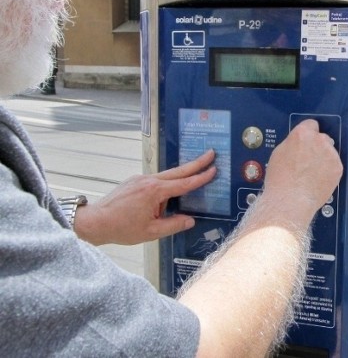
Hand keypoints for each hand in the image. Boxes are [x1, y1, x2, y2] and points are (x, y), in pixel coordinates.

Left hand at [74, 150, 215, 244]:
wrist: (95, 222)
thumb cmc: (121, 228)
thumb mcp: (151, 232)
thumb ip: (173, 225)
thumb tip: (190, 220)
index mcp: (155, 192)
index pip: (184, 183)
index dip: (200, 177)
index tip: (213, 169)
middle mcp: (149, 180)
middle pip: (178, 170)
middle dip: (196, 162)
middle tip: (211, 153)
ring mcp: (140, 179)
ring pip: (166, 175)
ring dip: (182, 173)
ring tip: (194, 173)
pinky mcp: (134, 182)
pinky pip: (156, 180)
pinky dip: (167, 183)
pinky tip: (168, 193)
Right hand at [261, 119, 342, 226]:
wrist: (290, 200)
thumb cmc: (281, 180)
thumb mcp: (279, 153)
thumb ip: (292, 143)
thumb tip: (297, 143)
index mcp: (302, 134)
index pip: (311, 124)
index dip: (308, 134)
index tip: (307, 141)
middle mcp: (319, 140)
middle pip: (322, 138)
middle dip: (317, 147)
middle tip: (308, 160)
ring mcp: (330, 154)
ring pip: (330, 152)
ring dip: (324, 159)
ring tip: (312, 173)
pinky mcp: (337, 168)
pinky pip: (335, 165)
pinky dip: (329, 171)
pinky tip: (318, 179)